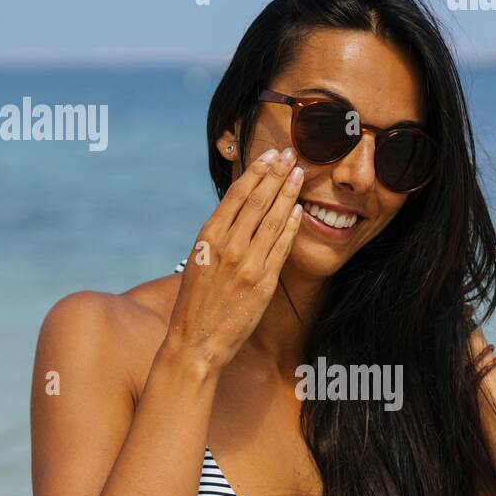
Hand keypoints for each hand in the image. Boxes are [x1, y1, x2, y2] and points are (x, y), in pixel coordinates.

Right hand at [165, 147, 303, 368]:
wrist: (195, 342)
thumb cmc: (195, 302)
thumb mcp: (198, 260)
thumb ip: (218, 236)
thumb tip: (238, 211)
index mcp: (208, 237)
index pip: (237, 195)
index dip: (257, 172)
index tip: (271, 155)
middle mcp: (227, 247)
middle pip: (258, 201)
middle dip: (277, 174)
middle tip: (291, 154)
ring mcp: (246, 265)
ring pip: (273, 220)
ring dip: (288, 194)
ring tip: (300, 174)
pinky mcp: (263, 284)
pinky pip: (281, 248)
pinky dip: (291, 226)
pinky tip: (298, 210)